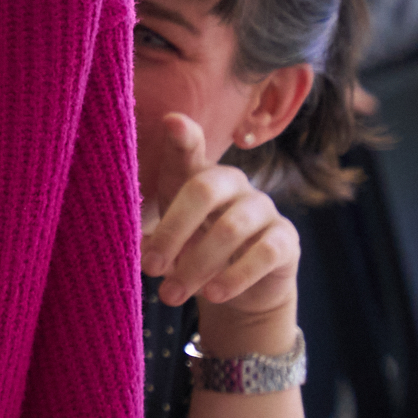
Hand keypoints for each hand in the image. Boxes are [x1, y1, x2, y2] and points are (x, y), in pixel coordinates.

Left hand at [142, 112, 299, 355]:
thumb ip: (150, 233)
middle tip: (149, 268)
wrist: (237, 289)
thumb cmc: (193, 249)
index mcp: (199, 175)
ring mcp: (264, 208)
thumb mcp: (169, 238)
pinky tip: (213, 295)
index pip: (190, 148)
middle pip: (204, 190)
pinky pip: (263, 253)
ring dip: (196, 265)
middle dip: (172, 231)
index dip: (183, 136)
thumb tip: (131, 241)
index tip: (172, 122)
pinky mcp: (286, 239)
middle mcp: (234, 183)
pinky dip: (234, 276)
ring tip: (171, 295)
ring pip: (231, 228)